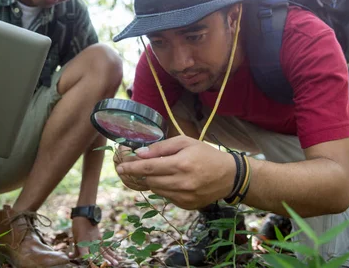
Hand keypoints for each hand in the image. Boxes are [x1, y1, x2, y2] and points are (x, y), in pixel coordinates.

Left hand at [71, 217, 119, 265]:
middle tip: (107, 266)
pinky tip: (117, 256)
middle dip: (102, 261)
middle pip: (97, 254)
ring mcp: (97, 240)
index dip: (85, 260)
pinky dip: (112, 252)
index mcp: (82, 243)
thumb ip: (75, 250)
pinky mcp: (101, 238)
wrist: (85, 216)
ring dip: (111, 258)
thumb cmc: (78, 228)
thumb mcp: (75, 239)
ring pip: (105, 251)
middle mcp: (90, 242)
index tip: (89, 263)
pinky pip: (107, 247)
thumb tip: (71, 257)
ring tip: (116, 263)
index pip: (84, 254)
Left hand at [116, 136, 235, 209]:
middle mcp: (182, 183)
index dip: (132, 168)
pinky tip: (173, 180)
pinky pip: (166, 197)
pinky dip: (164, 188)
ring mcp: (184, 197)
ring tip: (160, 172)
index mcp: (181, 164)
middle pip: (150, 180)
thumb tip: (140, 153)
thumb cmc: (205, 154)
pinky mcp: (187, 205)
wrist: (228, 176)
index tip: (120, 167)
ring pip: (156, 190)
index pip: (148, 168)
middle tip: (136, 167)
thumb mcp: (185, 142)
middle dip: (140, 174)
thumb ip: (161, 148)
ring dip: (153, 181)